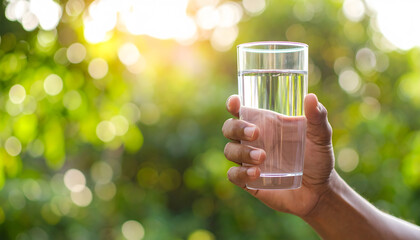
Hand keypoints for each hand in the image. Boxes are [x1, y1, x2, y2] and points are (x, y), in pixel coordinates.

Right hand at [222, 94, 334, 216]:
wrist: (319, 191)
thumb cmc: (317, 158)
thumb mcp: (320, 136)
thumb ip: (317, 117)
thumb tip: (311, 98)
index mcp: (264, 124)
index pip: (241, 111)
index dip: (233, 105)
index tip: (235, 103)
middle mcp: (251, 141)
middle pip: (229, 128)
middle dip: (237, 128)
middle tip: (255, 133)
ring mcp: (248, 161)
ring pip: (230, 151)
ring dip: (242, 152)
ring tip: (262, 157)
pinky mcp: (248, 181)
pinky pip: (233, 175)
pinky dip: (241, 173)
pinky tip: (256, 173)